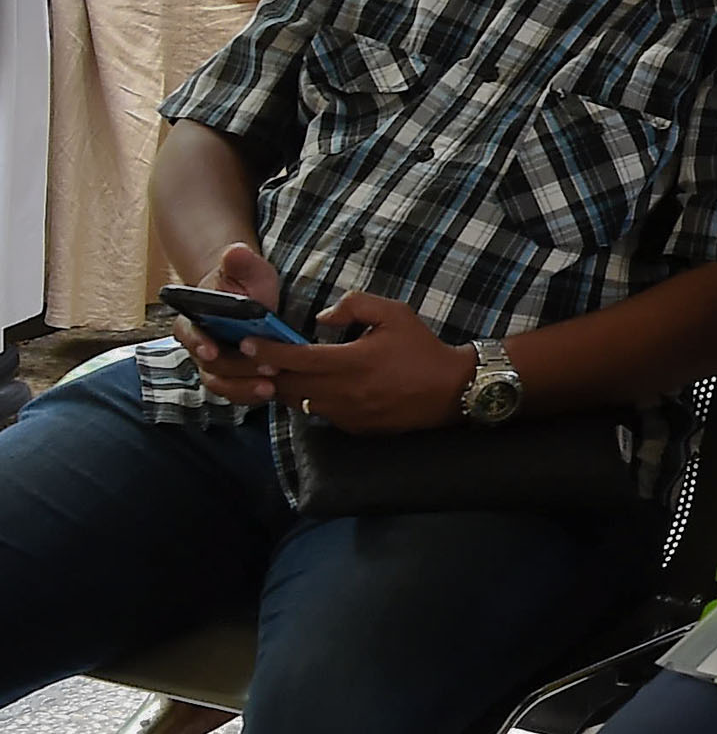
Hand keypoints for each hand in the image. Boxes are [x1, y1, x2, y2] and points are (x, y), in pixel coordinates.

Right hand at [164, 241, 292, 404]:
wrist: (248, 297)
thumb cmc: (244, 281)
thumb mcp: (246, 268)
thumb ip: (239, 262)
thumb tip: (235, 252)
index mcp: (194, 319)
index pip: (189, 333)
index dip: (198, 343)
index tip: (211, 350)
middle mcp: (201, 346)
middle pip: (209, 366)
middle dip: (234, 370)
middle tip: (263, 369)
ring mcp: (218, 365)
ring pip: (222, 384)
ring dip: (243, 389)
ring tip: (268, 388)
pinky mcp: (237, 377)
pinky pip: (239, 391)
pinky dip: (253, 394)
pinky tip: (275, 393)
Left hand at [262, 292, 470, 434]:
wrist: (452, 390)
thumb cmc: (422, 349)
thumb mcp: (395, 313)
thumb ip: (354, 305)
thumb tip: (320, 317)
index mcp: (351, 362)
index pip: (295, 358)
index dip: (267, 351)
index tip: (247, 343)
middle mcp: (344, 392)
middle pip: (287, 385)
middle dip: (264, 372)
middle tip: (249, 360)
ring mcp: (347, 414)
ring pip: (298, 403)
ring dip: (283, 388)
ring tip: (274, 374)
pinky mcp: (354, 427)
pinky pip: (320, 415)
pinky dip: (309, 401)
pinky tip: (311, 389)